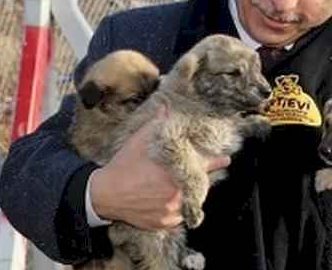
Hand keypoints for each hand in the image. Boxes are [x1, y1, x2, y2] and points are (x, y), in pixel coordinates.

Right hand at [90, 105, 230, 229]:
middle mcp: (177, 191)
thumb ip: (157, 124)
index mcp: (175, 170)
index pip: (204, 165)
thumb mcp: (140, 140)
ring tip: (166, 186)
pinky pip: (179, 215)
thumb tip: (166, 109)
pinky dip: (175, 208)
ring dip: (185, 193)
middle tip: (182, 174)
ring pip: (189, 200)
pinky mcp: (165, 222)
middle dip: (193, 178)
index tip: (225, 159)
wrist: (105, 193)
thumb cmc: (124, 166)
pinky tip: (162, 199)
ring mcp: (172, 209)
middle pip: (197, 184)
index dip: (216, 161)